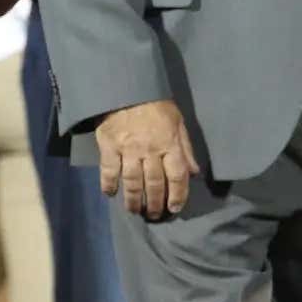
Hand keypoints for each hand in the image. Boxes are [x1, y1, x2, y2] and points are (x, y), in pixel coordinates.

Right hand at [96, 98, 199, 218]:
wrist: (125, 86)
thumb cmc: (154, 105)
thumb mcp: (178, 123)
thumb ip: (186, 148)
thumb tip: (193, 173)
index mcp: (170, 144)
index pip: (177, 177)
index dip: (178, 195)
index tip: (174, 207)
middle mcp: (150, 150)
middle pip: (155, 183)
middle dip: (155, 203)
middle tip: (154, 215)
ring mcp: (128, 149)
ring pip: (133, 182)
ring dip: (134, 200)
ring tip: (134, 210)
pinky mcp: (108, 145)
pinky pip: (108, 170)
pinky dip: (109, 184)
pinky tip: (109, 194)